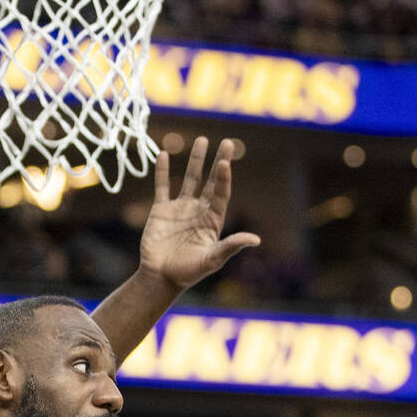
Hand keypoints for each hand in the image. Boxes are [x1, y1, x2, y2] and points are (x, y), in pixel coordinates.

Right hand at [139, 136, 258, 291]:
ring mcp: (180, 208)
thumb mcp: (212, 260)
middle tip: (227, 142)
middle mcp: (199, 210)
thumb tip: (256, 239)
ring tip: (201, 139)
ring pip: (189, 179)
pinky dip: (162, 171)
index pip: (221, 193)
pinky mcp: (161, 210)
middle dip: (218, 161)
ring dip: (195, 160)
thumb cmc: (188, 272)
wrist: (160, 277)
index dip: (224, 178)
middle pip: (211, 181)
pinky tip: (164, 154)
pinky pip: (163, 186)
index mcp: (213, 220)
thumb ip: (231, 247)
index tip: (225, 161)